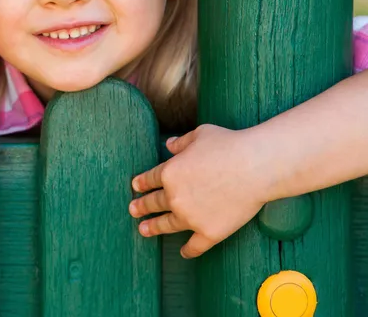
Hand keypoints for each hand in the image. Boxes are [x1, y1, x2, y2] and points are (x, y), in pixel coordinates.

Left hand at [129, 124, 268, 258]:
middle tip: (133, 210)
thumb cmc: (228, 145)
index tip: (135, 187)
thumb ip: (180, 142)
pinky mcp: (210, 232)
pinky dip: (188, 250)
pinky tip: (184, 252)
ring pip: (167, 225)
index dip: (142, 183)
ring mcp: (191, 217)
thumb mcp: (199, 135)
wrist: (254, 167)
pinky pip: (195, 246)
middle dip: (142, 206)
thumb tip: (168, 144)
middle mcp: (175, 197)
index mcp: (169, 172)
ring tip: (144, 230)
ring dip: (154, 227)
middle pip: (154, 202)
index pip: (150, 179)